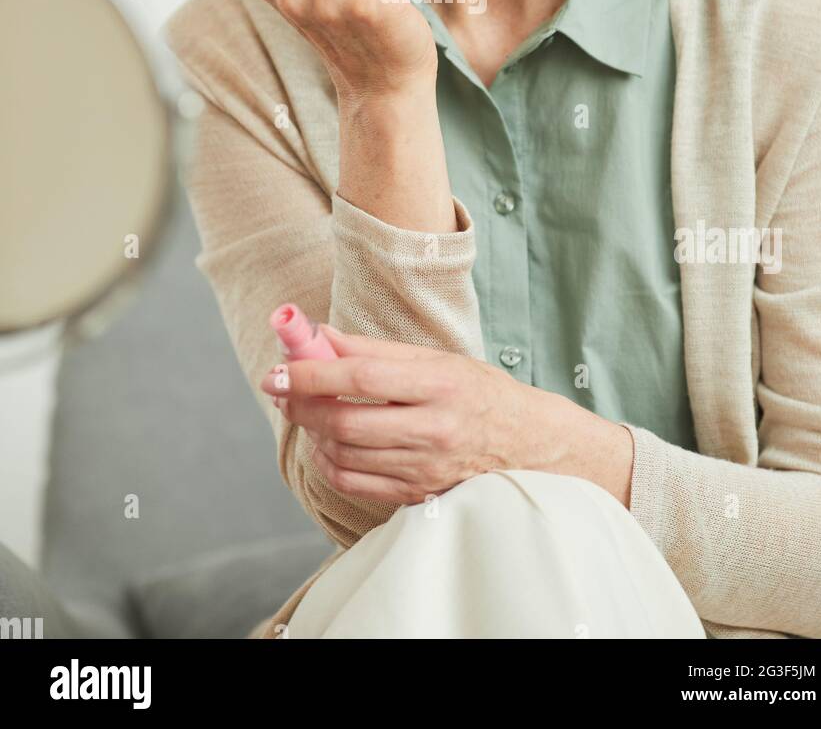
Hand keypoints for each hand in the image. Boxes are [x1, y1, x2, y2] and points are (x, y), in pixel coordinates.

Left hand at [259, 324, 566, 505]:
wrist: (529, 447)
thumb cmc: (480, 394)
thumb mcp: (437, 360)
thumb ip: (376, 351)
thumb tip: (321, 336)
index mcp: (439, 385)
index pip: (361, 377)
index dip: (312, 372)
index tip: (278, 367)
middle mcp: (433, 430)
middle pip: (346, 423)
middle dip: (301, 405)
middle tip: (282, 388)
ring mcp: (424, 470)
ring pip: (344, 456)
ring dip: (312, 432)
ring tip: (306, 410)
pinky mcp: (418, 496)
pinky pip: (355, 484)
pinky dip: (328, 463)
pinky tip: (327, 442)